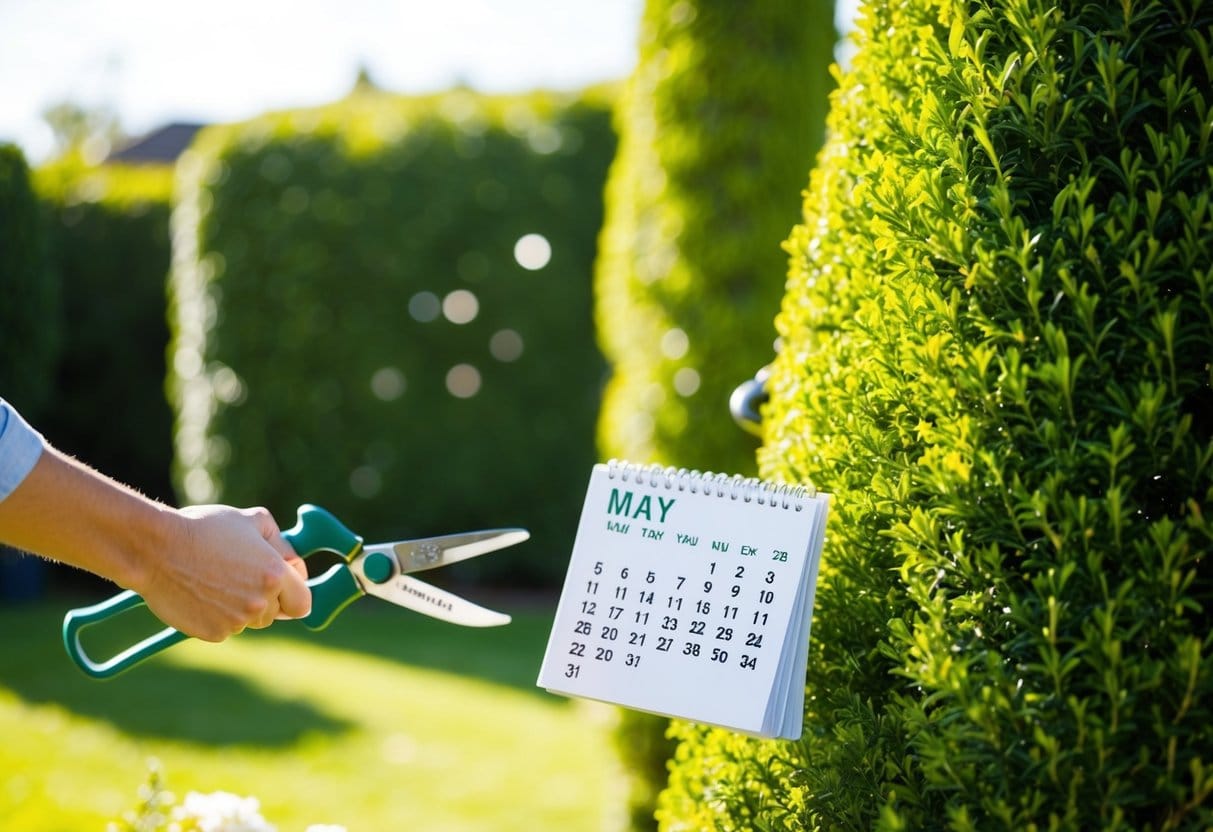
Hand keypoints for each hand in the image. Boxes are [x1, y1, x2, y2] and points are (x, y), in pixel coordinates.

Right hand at [136, 505, 311, 641]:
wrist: (157, 550)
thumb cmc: (204, 529)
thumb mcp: (251, 521)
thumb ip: (281, 542)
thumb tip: (293, 561)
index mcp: (275, 575)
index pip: (303, 602)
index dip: (295, 594)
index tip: (285, 586)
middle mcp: (259, 603)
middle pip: (276, 612)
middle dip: (266, 598)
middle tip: (242, 577)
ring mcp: (236, 621)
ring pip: (249, 620)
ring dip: (242, 607)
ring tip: (217, 581)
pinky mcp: (213, 633)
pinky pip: (225, 628)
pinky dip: (218, 615)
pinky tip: (201, 593)